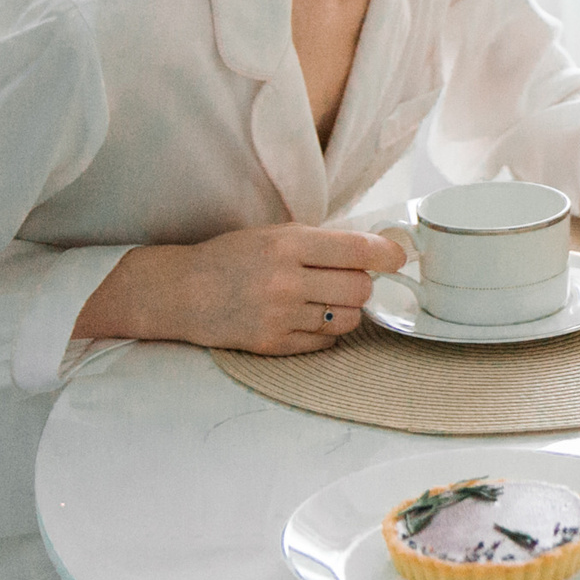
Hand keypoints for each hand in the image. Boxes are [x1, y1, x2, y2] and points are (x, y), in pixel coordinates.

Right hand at [73, 224, 406, 354]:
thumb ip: (323, 242)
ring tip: (323, 299)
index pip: (357, 250)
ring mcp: (279, 316)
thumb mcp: (275, 234)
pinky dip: (326, 332)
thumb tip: (379, 250)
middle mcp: (285, 280)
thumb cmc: (233, 257)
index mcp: (288, 244)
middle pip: (360, 288)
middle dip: (362, 284)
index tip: (398, 257)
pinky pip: (326, 343)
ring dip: (345, 309)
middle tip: (348, 280)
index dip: (387, 254)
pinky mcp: (272, 344)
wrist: (181, 292)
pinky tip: (307, 318)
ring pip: (348, 318)